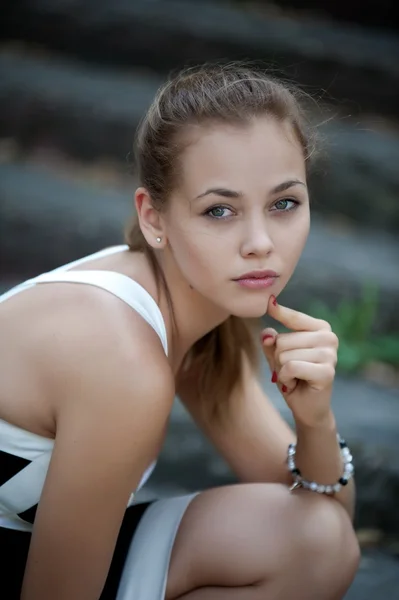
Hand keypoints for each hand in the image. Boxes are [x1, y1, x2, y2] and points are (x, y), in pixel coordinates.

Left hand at [260, 295, 338, 426]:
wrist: (307, 407)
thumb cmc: (293, 377)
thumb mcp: (277, 356)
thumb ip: (271, 342)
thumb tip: (268, 334)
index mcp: (320, 328)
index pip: (294, 317)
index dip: (279, 311)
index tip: (268, 301)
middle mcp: (329, 337)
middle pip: (282, 340)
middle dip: (278, 359)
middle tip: (290, 371)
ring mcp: (330, 354)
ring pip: (284, 355)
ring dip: (282, 370)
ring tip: (294, 378)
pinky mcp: (327, 371)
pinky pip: (291, 367)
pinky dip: (285, 378)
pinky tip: (295, 384)